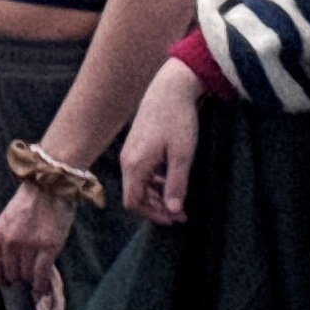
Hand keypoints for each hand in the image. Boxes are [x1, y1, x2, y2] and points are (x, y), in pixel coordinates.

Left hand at [0, 183, 73, 288]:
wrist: (50, 187)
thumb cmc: (29, 203)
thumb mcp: (7, 220)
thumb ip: (3, 240)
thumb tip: (5, 264)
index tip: (4, 283)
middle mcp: (10, 242)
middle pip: (10, 272)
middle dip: (16, 278)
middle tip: (24, 279)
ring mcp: (29, 245)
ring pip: (26, 275)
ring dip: (30, 280)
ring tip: (34, 280)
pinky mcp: (49, 247)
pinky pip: (41, 274)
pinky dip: (40, 285)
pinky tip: (41, 289)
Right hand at [122, 59, 206, 224]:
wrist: (170, 90)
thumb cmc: (178, 121)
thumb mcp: (182, 155)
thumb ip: (176, 184)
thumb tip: (174, 211)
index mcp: (135, 165)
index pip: (133, 202)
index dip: (152, 215)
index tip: (174, 219)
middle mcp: (128, 161)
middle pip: (135, 195)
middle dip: (156, 208)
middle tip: (181, 215)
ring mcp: (130, 153)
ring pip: (138, 184)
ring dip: (156, 196)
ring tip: (180, 201)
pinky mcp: (136, 146)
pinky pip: (141, 172)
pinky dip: (155, 183)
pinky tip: (172, 181)